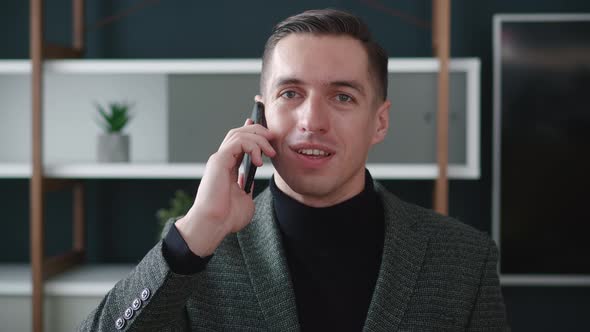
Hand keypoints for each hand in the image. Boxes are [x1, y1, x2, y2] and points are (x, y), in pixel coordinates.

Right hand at [175, 119, 275, 256]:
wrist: (214, 225)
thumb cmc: (227, 218)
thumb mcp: (245, 200)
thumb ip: (248, 187)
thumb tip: (250, 181)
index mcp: (227, 168)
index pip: (239, 143)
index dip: (252, 133)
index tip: (267, 133)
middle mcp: (222, 161)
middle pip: (238, 133)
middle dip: (258, 131)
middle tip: (272, 138)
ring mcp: (219, 159)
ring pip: (238, 134)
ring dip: (258, 139)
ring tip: (270, 152)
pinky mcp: (219, 160)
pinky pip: (238, 142)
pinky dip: (252, 146)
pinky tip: (258, 160)